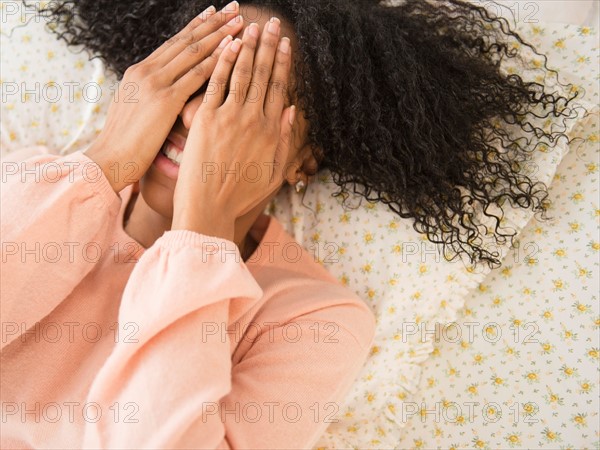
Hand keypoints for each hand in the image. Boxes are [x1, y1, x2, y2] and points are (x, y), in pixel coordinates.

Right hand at [85, 2, 244, 192]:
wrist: (108, 160)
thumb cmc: (124, 144)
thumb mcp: (135, 111)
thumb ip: (151, 96)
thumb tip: (166, 93)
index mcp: (139, 72)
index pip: (173, 44)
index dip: (196, 27)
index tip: (213, 13)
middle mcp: (147, 71)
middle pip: (186, 40)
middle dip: (212, 22)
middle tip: (234, 7)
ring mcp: (155, 83)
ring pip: (193, 52)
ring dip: (219, 34)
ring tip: (240, 20)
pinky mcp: (165, 100)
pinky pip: (197, 75)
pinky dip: (217, 60)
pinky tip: (233, 49)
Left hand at [171, 17, 294, 242]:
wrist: (209, 208)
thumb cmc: (240, 195)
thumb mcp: (275, 173)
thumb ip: (287, 141)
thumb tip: (294, 111)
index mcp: (272, 132)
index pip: (279, 88)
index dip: (283, 63)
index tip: (286, 44)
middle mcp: (254, 120)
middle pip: (263, 75)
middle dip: (269, 46)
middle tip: (273, 23)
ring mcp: (230, 118)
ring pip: (242, 74)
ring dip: (248, 47)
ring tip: (251, 26)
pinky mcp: (206, 119)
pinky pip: (216, 83)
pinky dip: (222, 62)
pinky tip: (227, 44)